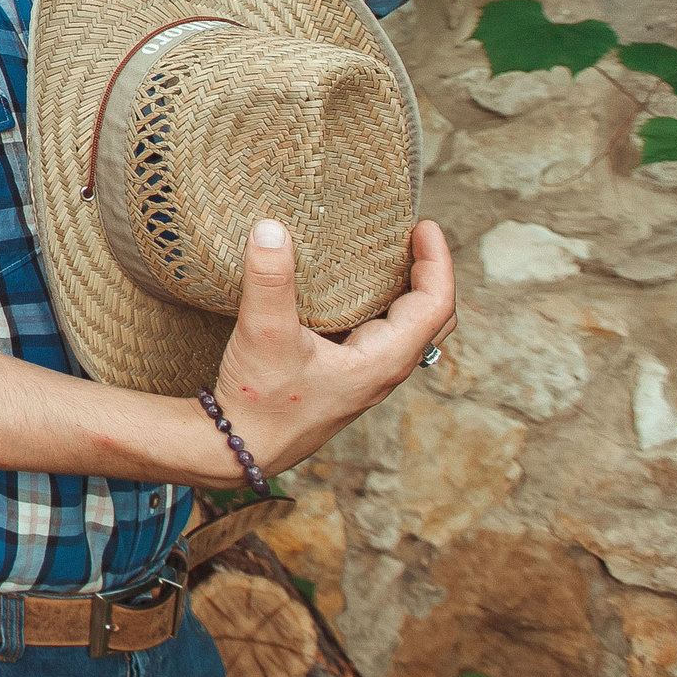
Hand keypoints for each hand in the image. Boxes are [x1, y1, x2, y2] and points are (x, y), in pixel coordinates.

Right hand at [210, 218, 457, 475]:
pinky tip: (350, 293)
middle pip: (432, 319)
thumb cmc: (260, 403)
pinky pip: (378, 337)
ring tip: (387, 256)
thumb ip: (269, 280)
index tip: (424, 227)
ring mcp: (364, 377)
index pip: (435, 305)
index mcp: (382, 361)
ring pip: (407, 330)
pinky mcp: (343, 378)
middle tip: (414, 238)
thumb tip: (270, 228)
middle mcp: (382, 370)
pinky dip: (379, 307)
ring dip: (406, 292)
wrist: (239, 448)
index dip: (437, 262)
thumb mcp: (264, 334)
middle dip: (430, 275)